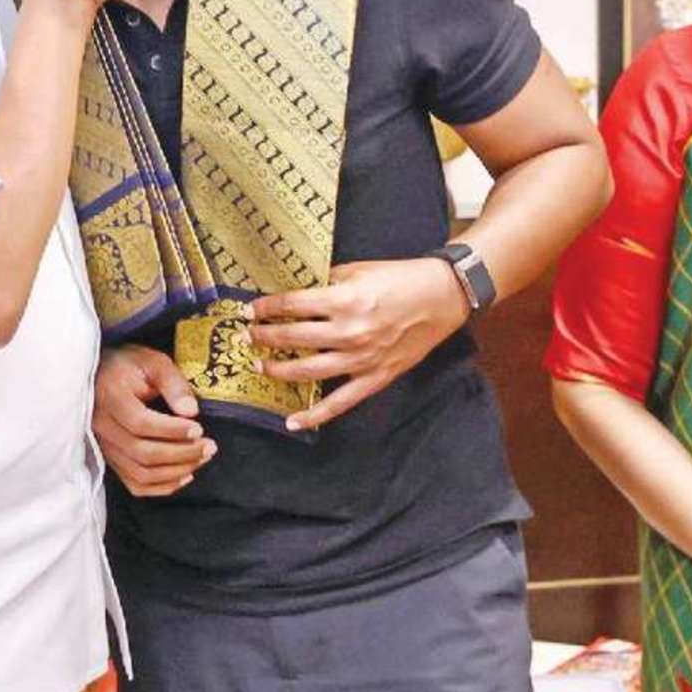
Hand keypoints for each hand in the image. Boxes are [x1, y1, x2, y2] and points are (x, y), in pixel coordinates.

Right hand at [93, 344, 214, 496]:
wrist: (99, 375)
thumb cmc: (129, 365)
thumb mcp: (154, 362)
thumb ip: (174, 384)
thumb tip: (192, 412)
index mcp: (111, 397)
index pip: (140, 423)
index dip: (172, 431)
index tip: (199, 428)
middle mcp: (102, 426)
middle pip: (142, 452)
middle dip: (181, 454)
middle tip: (210, 446)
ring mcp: (104, 446)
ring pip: (139, 473)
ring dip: (176, 471)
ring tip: (202, 458)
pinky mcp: (111, 458)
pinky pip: (133, 483)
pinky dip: (161, 487)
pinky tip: (185, 476)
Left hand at [245, 257, 470, 430]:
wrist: (443, 296)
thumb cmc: (402, 278)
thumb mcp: (360, 270)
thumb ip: (328, 282)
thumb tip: (298, 292)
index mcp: (344, 300)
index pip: (292, 306)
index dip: (266, 308)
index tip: (251, 310)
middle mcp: (349, 332)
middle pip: (292, 338)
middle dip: (264, 337)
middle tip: (249, 336)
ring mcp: (361, 359)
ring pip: (308, 371)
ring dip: (278, 371)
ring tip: (260, 367)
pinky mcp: (375, 377)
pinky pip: (340, 402)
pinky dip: (316, 415)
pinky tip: (293, 422)